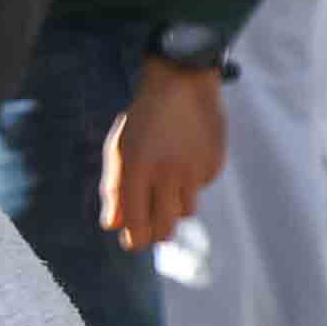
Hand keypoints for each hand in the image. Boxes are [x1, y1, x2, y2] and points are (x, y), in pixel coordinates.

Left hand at [103, 55, 227, 251]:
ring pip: (186, 211)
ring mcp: (194, 169)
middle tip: (152, 231)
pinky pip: (201, 187)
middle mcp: (168, 172)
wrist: (182, 83)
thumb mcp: (120, 148)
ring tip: (168, 180)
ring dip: (175, 205)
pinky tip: (186, 156)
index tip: (133, 242)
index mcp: (138, 167)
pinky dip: (192, 181)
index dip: (135, 237)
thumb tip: (112, 226)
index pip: (136, 220)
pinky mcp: (214, 164)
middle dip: (157, 234)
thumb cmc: (143, 119)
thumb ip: (114, 188)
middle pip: (165, 227)